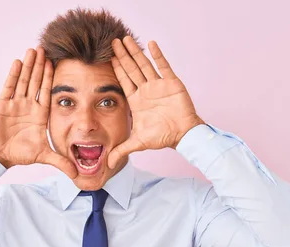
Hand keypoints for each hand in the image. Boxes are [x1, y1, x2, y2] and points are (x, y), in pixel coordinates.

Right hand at [0, 47, 77, 177]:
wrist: (1, 156)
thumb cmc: (21, 154)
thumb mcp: (44, 156)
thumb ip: (61, 162)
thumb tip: (77, 174)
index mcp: (40, 114)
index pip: (46, 92)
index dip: (50, 78)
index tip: (54, 63)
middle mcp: (29, 106)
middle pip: (35, 81)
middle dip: (40, 66)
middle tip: (44, 48)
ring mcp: (15, 104)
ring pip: (23, 81)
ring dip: (28, 66)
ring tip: (32, 50)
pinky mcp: (2, 105)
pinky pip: (9, 87)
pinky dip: (13, 75)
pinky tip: (18, 62)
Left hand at [107, 37, 204, 168]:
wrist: (182, 135)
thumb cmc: (162, 137)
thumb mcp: (138, 143)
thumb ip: (122, 150)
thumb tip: (107, 164)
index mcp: (136, 101)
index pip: (123, 81)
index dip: (116, 69)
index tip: (108, 57)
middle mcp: (145, 90)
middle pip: (131, 69)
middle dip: (122, 56)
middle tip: (113, 41)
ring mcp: (158, 85)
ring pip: (144, 65)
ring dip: (136, 52)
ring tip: (126, 39)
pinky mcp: (171, 83)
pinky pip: (163, 66)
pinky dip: (158, 55)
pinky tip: (151, 43)